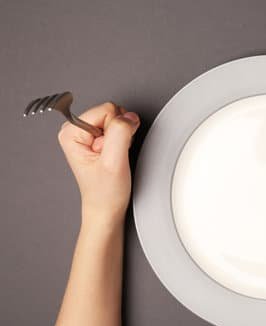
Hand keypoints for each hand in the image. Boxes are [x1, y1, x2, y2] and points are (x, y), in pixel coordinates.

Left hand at [58, 102, 139, 222]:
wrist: (107, 208)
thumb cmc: (104, 193)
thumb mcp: (114, 162)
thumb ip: (120, 133)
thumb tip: (129, 116)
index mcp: (71, 132)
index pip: (107, 110)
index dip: (117, 130)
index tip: (112, 149)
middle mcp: (76, 130)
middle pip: (112, 112)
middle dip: (120, 133)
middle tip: (114, 154)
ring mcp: (88, 134)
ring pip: (118, 119)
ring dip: (123, 138)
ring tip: (114, 156)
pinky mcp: (98, 139)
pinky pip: (120, 128)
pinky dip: (124, 141)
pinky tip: (117, 155)